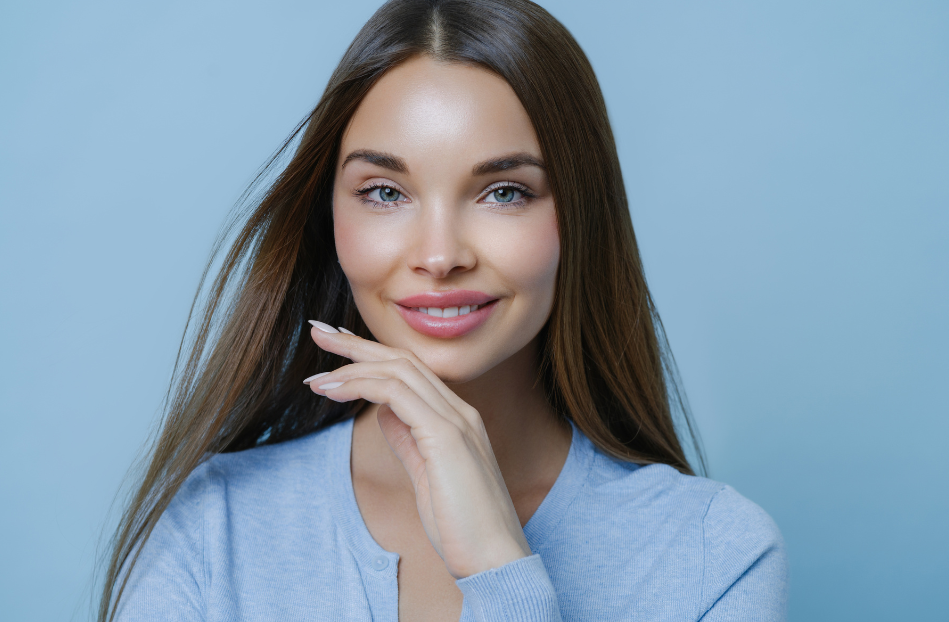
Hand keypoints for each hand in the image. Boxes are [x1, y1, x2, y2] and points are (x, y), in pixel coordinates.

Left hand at [304, 321, 531, 577]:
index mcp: (457, 419)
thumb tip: (384, 413)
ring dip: (352, 366)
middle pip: (403, 359)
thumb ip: (408, 438)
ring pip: (399, 369)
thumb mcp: (427, 475)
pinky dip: (361, 385)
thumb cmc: (461, 526)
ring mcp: (456, 420)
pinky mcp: (446, 436)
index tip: (337, 351)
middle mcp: (459, 411)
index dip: (372, 356)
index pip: (410, 371)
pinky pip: (397, 393)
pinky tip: (333, 391)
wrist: (494, 559)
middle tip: (319, 332)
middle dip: (357, 345)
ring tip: (315, 376)